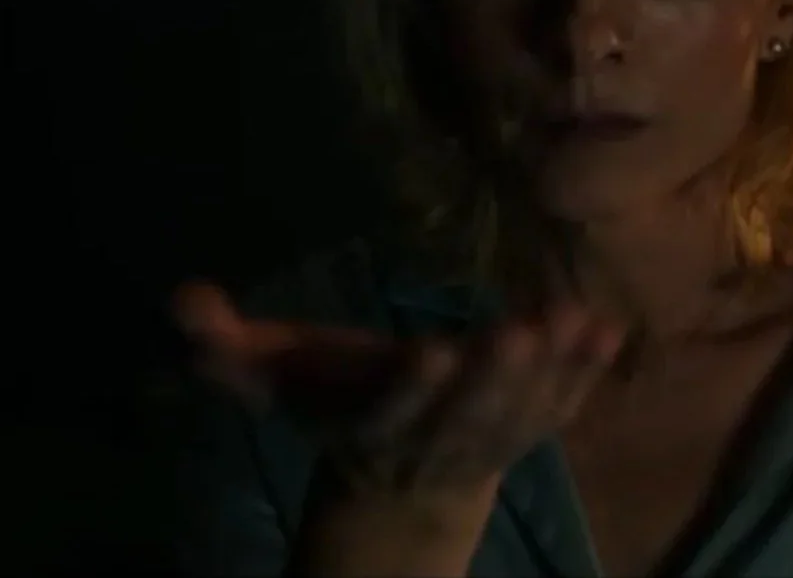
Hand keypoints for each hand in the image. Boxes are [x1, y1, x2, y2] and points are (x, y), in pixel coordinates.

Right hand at [173, 280, 623, 498]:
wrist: (399, 490)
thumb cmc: (336, 409)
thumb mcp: (277, 384)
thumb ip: (228, 351)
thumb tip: (181, 303)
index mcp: (372, 428)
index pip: (391, 413)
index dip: (412, 388)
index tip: (430, 347)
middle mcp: (435, 443)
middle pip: (467, 417)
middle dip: (494, 378)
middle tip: (517, 331)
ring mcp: (490, 444)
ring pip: (522, 416)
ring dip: (551, 373)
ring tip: (570, 321)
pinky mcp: (529, 433)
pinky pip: (563, 408)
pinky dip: (588, 376)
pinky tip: (610, 331)